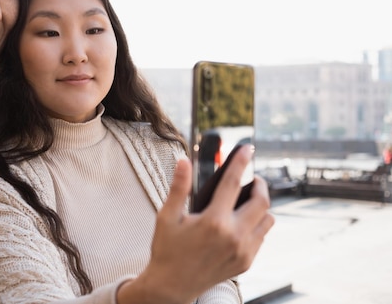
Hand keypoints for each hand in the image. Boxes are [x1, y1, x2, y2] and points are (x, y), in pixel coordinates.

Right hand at [117, 144, 274, 303]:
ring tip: (249, 199)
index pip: (233, 183)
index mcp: (213, 221)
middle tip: (252, 178)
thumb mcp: (167, 216)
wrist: (172, 286)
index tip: (247, 148)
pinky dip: (258, 224)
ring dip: (261, 206)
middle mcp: (233, 236)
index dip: (241, 162)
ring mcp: (243, 251)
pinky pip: (262, 237)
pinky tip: (243, 221)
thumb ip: (178, 187)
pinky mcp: (246, 262)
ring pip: (267, 220)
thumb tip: (184, 161)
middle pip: (261, 201)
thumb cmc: (167, 249)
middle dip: (259, 184)